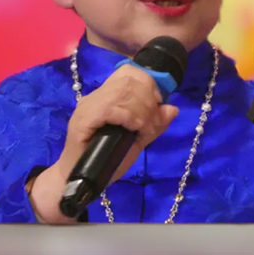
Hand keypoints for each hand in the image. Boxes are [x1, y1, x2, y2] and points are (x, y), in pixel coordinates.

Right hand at [30, 64, 178, 223]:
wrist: (80, 182)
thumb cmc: (106, 161)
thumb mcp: (137, 141)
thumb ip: (153, 124)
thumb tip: (173, 108)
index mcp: (107, 96)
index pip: (128, 72)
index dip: (148, 82)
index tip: (157, 102)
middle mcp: (95, 96)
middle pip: (128, 80)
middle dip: (148, 98)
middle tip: (152, 121)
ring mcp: (87, 107)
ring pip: (122, 92)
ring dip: (141, 110)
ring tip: (145, 128)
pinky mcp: (83, 120)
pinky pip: (111, 108)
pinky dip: (129, 116)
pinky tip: (134, 128)